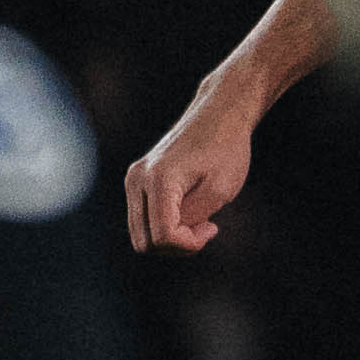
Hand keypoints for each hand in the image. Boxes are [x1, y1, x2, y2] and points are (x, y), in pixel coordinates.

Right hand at [125, 86, 262, 255]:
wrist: (219, 114)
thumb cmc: (226, 149)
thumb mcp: (220, 189)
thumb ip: (193, 218)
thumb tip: (169, 236)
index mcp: (158, 179)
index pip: (163, 236)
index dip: (190, 244)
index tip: (212, 227)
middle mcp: (137, 180)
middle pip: (145, 242)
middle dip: (178, 245)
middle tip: (205, 226)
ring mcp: (133, 180)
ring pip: (141, 236)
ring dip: (171, 239)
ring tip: (198, 219)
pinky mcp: (136, 181)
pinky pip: (143, 223)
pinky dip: (165, 228)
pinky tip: (189, 213)